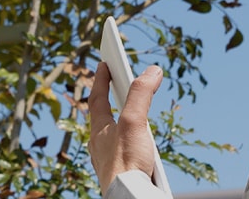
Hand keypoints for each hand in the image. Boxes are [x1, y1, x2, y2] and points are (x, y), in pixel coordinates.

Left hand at [87, 62, 162, 193]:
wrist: (130, 198)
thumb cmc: (126, 164)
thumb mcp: (133, 121)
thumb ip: (141, 94)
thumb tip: (152, 70)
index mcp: (99, 132)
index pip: (97, 98)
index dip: (101, 79)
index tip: (103, 63)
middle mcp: (101, 146)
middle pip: (104, 115)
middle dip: (110, 97)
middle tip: (115, 82)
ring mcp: (111, 161)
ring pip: (114, 133)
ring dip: (122, 119)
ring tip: (134, 111)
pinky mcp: (122, 173)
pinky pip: (125, 150)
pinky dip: (132, 139)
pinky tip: (143, 146)